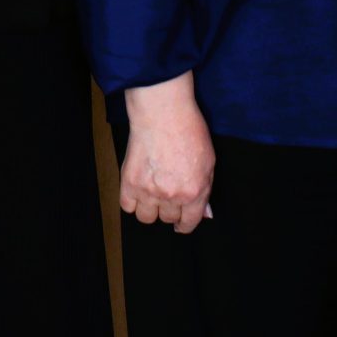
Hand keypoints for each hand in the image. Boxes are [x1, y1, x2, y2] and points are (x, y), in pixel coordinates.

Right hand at [120, 70, 216, 233]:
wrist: (163, 113)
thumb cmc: (188, 130)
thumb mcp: (209, 160)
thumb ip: (206, 189)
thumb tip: (205, 212)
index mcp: (194, 192)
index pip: (189, 223)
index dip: (185, 224)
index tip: (181, 223)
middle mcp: (172, 196)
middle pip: (168, 219)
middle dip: (169, 209)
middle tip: (168, 194)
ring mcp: (149, 191)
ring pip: (147, 218)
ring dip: (150, 208)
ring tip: (151, 193)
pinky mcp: (130, 182)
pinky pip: (127, 207)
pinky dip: (131, 201)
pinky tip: (138, 189)